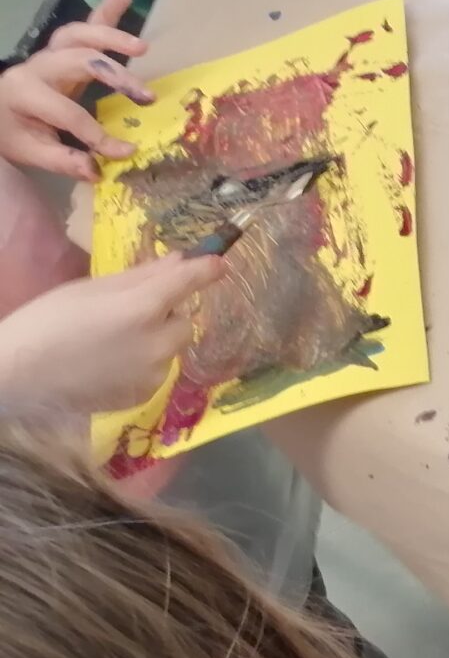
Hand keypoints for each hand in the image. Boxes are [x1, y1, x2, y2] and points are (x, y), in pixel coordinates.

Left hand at [0, 0, 153, 180]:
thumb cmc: (10, 133)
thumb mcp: (30, 152)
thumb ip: (63, 160)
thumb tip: (98, 170)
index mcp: (25, 92)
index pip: (69, 113)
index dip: (98, 135)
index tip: (126, 152)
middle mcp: (37, 66)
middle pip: (78, 59)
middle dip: (114, 75)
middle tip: (146, 95)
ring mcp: (49, 54)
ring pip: (80, 34)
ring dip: (113, 36)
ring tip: (142, 47)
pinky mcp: (61, 50)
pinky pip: (84, 26)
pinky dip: (105, 10)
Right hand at [0, 251, 220, 411]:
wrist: (20, 375)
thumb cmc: (48, 322)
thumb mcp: (90, 289)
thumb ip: (140, 277)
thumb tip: (179, 262)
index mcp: (142, 308)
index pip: (188, 282)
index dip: (205, 270)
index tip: (218, 264)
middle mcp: (158, 342)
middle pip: (184, 321)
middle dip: (167, 315)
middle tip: (130, 314)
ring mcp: (155, 373)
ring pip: (172, 348)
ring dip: (155, 341)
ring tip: (112, 343)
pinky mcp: (146, 395)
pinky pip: (158, 371)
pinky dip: (143, 364)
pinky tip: (109, 365)